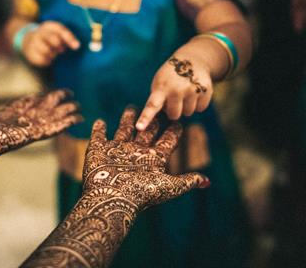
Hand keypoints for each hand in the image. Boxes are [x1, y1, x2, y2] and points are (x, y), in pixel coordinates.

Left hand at [0, 90, 81, 159]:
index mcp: (6, 116)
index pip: (28, 105)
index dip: (40, 99)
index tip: (53, 93)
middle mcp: (18, 124)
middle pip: (42, 112)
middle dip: (57, 104)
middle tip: (71, 95)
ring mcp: (25, 131)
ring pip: (50, 120)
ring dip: (64, 113)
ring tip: (79, 106)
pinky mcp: (30, 136)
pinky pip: (50, 129)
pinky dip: (64, 124)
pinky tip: (77, 118)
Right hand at [22, 21, 79, 66]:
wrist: (29, 39)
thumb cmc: (49, 36)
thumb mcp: (58, 32)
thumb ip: (68, 37)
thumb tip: (77, 46)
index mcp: (49, 26)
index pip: (60, 30)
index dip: (69, 38)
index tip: (77, 46)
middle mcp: (40, 32)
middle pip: (53, 39)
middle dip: (60, 46)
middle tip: (61, 49)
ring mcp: (33, 42)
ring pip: (46, 50)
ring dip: (52, 54)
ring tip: (52, 53)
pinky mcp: (30, 53)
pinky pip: (41, 60)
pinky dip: (47, 61)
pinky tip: (47, 58)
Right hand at [84, 108, 209, 210]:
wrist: (111, 199)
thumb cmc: (141, 194)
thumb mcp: (169, 186)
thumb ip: (187, 181)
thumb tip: (207, 181)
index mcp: (152, 160)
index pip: (166, 142)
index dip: (173, 132)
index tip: (180, 122)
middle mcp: (136, 154)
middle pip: (146, 133)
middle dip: (152, 122)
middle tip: (158, 108)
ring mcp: (116, 152)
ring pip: (123, 131)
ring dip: (127, 120)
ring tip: (130, 107)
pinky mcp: (97, 151)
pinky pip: (98, 137)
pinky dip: (98, 129)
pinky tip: (100, 121)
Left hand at [136, 56, 211, 129]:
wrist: (193, 59)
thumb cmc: (171, 76)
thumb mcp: (159, 83)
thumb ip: (158, 99)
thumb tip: (159, 118)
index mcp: (161, 88)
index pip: (152, 106)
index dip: (145, 118)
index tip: (139, 128)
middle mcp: (177, 89)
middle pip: (174, 115)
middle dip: (174, 110)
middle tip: (174, 97)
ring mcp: (192, 90)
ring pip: (188, 113)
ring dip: (186, 106)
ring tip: (185, 91)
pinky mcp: (205, 91)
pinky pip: (200, 108)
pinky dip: (198, 102)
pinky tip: (195, 90)